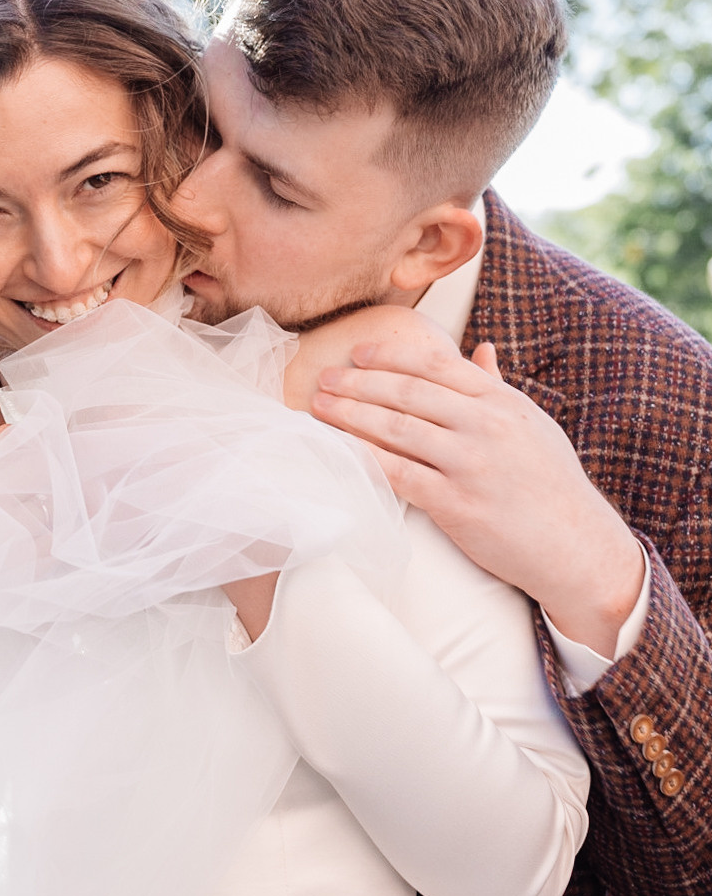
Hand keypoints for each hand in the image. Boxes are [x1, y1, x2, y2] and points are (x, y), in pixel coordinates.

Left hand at [310, 319, 644, 657]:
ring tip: (319, 408)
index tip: (356, 353)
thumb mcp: (532, 424)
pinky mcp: (457, 505)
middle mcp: (485, 425)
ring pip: (396, 428)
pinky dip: (364, 460)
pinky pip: (398, 475)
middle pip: (407, 391)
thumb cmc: (551, 485)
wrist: (577, 547)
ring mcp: (470, 464)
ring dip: (350, 415)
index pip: (434, 363)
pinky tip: (338, 452)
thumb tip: (481, 348)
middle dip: (357, 382)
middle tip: (323, 378)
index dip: (389, 355)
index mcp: (500, 401)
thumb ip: (498, 387)